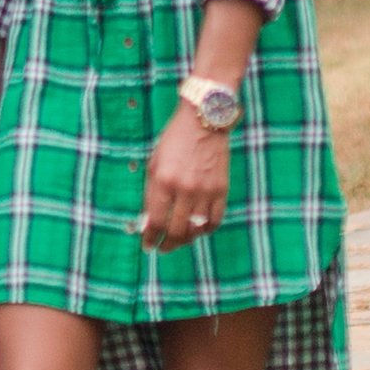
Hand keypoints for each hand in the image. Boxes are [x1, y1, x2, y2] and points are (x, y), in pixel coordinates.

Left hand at [139, 105, 230, 252]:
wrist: (204, 121)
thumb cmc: (174, 140)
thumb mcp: (155, 163)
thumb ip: (151, 193)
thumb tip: (149, 222)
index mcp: (163, 180)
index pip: (155, 221)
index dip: (150, 237)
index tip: (147, 245)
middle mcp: (184, 188)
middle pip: (175, 231)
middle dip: (166, 244)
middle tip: (162, 248)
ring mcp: (205, 191)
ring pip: (195, 230)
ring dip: (185, 240)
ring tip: (178, 241)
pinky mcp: (221, 190)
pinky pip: (214, 221)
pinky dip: (205, 230)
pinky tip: (197, 230)